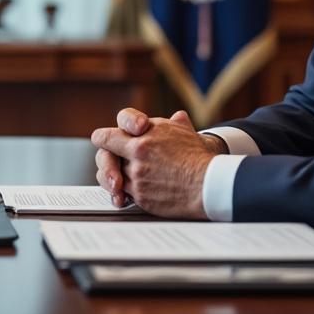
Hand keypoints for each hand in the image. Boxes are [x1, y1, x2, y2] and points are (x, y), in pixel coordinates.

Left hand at [91, 107, 225, 217]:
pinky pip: (125, 195)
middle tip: (113, 167)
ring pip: (113, 178)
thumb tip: (177, 117)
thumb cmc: (199, 157)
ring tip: (129, 180)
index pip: (107, 135)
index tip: (108, 144)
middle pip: (104, 157)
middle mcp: (136, 152)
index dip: (106, 140)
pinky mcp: (141, 196)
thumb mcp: (186, 132)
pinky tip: (139, 192)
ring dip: (118, 179)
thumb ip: (174, 124)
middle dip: (107, 163)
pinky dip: (128, 195)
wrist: (209, 182)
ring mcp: (137, 175)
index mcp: (143, 133)